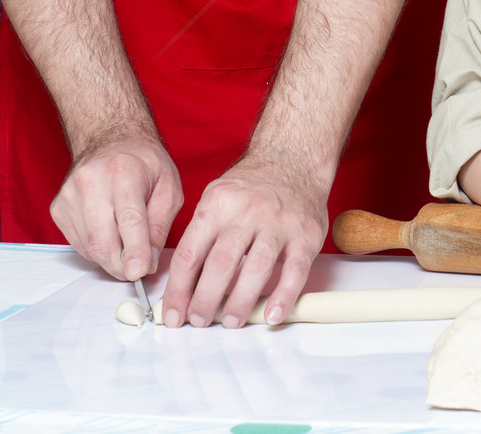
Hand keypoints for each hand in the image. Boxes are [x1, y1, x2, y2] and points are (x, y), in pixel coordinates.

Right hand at [50, 133, 181, 279]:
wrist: (110, 138)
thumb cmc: (144, 162)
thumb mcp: (169, 186)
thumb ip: (160, 224)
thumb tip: (148, 262)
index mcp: (123, 171)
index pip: (128, 219)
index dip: (134, 250)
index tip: (139, 272)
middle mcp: (91, 181)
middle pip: (103, 240)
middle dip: (122, 264)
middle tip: (138, 267)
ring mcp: (70, 194)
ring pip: (89, 247)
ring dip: (110, 257)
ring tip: (126, 239)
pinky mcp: (58, 207)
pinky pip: (78, 244)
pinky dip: (96, 248)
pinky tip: (108, 229)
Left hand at [159, 149, 329, 328]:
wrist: (294, 159)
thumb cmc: (250, 187)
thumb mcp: (217, 198)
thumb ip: (201, 236)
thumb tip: (182, 286)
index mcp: (218, 204)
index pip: (190, 254)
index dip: (179, 290)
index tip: (174, 315)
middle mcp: (247, 211)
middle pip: (220, 264)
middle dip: (205, 300)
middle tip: (200, 321)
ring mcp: (278, 223)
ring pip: (256, 269)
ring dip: (240, 302)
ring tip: (230, 321)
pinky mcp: (306, 234)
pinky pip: (295, 270)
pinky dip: (283, 296)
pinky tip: (272, 315)